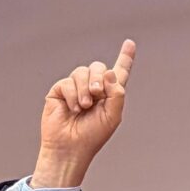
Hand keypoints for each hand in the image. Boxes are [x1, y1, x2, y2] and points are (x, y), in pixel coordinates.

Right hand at [31, 41, 135, 188]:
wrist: (70, 147)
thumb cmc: (93, 135)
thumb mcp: (113, 115)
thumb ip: (117, 93)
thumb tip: (108, 72)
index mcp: (109, 93)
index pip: (118, 71)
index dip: (125, 57)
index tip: (130, 43)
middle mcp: (93, 87)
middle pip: (99, 67)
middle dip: (99, 78)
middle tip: (97, 94)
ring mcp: (76, 88)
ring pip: (82, 71)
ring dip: (85, 89)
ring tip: (84, 106)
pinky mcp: (60, 91)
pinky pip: (68, 82)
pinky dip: (73, 95)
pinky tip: (73, 108)